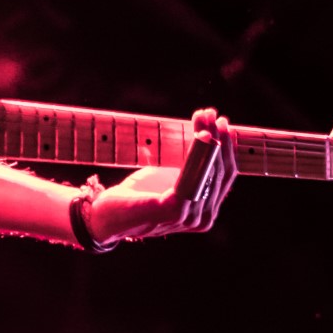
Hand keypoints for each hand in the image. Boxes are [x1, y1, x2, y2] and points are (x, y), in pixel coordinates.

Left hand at [86, 107, 236, 244]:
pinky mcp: (172, 210)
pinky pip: (192, 176)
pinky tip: (199, 136)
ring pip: (209, 171)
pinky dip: (199, 154)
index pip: (225, 175)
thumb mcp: (167, 177)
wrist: (106, 216)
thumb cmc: (137, 195)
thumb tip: (203, 133)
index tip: (219, 121)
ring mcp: (189, 216)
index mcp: (205, 211)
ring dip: (209, 139)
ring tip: (204, 117)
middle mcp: (202, 218)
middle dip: (218, 138)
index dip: (226, 147)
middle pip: (220, 172)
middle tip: (211, 113)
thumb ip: (189, 166)